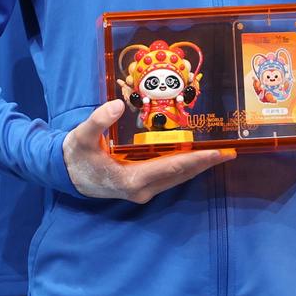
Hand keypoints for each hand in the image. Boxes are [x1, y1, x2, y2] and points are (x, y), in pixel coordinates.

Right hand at [63, 100, 232, 202]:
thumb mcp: (81, 137)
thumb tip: (116, 105)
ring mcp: (142, 190)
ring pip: (177, 177)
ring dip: (199, 167)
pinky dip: (186, 168)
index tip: (216, 153)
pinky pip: (170, 176)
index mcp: (129, 179)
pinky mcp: (142, 187)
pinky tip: (198, 159)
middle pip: (180, 174)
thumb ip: (98, 121)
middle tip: (230, 152)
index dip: (195, 161)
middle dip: (205, 164)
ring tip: (221, 155)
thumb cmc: (75, 156)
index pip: (170, 168)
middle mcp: (140, 189)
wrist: (65, 175)